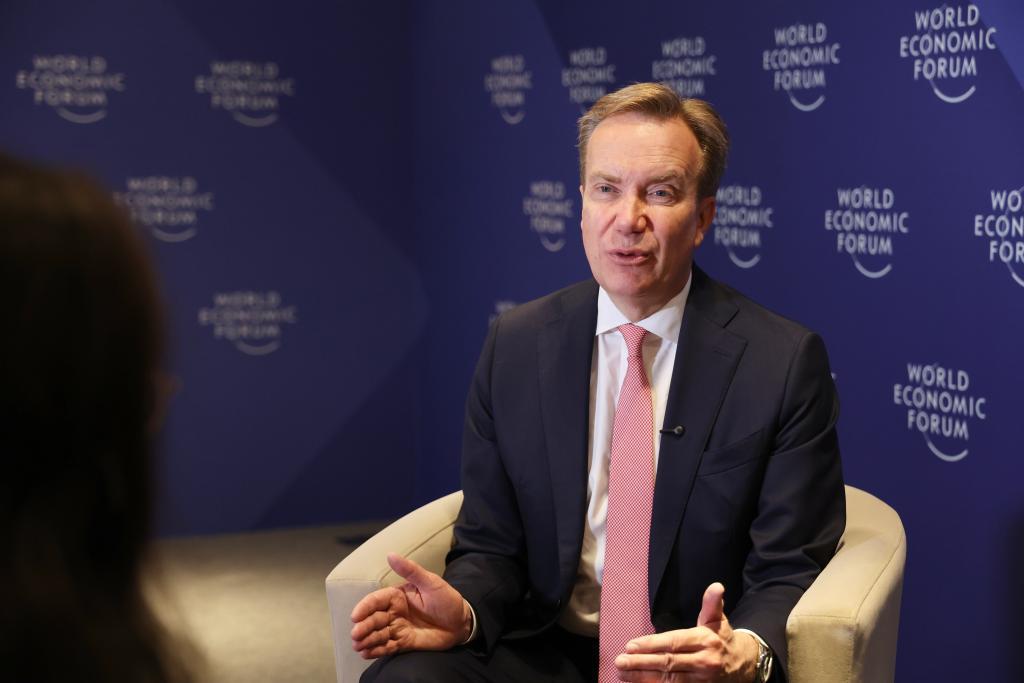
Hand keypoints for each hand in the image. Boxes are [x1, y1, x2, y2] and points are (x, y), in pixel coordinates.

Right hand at [350, 553, 472, 658]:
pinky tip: (367, 653)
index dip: (364, 607)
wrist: (461, 622)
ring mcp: (398, 628)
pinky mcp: (403, 642)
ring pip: (377, 634)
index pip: (376, 600)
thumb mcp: (431, 582)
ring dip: (366, 640)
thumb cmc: (446, 599)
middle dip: (363, 626)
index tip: (355, 616)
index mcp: (397, 596)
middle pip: (374, 619)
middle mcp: (394, 612)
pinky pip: (387, 647)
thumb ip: (411, 570)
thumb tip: (391, 554)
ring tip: (358, 646)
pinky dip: (376, 650)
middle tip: (356, 635)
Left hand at [614, 582, 758, 681]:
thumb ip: (712, 604)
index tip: (631, 645)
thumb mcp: (718, 620)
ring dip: (643, 678)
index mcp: (705, 641)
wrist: (745, 666)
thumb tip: (717, 586)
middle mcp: (704, 662)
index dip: (652, 644)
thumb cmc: (722, 639)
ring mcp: (702, 681)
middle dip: (641, 663)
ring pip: (668, 681)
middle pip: (668, 664)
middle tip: (619, 661)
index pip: (674, 643)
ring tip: (622, 674)